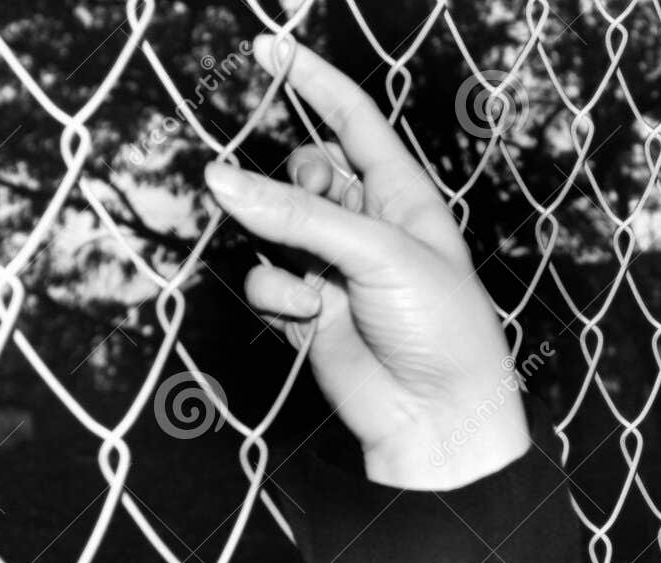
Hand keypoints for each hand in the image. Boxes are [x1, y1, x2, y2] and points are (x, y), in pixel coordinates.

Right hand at [204, 32, 530, 488]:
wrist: (438, 418)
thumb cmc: (441, 329)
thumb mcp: (379, 254)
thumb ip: (299, 215)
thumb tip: (219, 179)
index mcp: (405, 198)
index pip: (353, 121)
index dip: (312, 82)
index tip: (268, 46)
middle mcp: (369, 228)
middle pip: (304, 172)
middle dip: (294, 184)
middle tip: (310, 207)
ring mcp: (336, 271)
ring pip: (276, 228)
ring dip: (284, 246)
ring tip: (316, 282)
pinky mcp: (309, 313)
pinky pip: (268, 282)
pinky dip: (279, 297)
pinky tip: (309, 318)